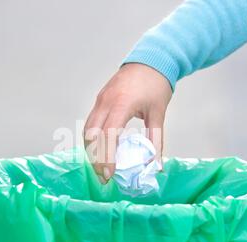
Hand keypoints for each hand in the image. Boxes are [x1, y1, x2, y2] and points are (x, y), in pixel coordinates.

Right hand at [83, 63, 171, 182]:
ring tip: (101, 167)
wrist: (151, 59)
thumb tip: (156, 166)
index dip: (106, 156)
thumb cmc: (157, 85)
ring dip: (91, 150)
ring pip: (87, 129)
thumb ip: (156, 140)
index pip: (108, 134)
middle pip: (91, 135)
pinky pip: (90, 123)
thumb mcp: (158, 113)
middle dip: (95, 158)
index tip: (109, 175)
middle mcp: (106, 101)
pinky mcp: (99, 99)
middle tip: (103, 177)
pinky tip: (100, 151)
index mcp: (122, 104)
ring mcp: (100, 99)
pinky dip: (93, 139)